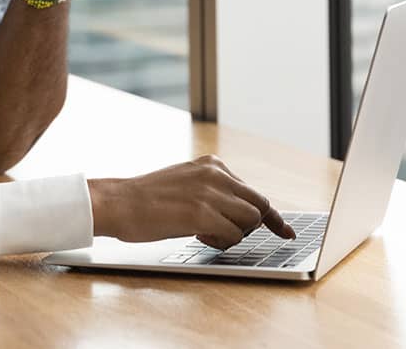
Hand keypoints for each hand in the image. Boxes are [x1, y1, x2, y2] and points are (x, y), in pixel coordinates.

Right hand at [88, 155, 295, 249]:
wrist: (119, 201)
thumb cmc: (148, 198)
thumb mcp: (186, 182)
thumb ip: (213, 190)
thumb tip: (240, 210)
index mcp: (211, 164)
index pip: (253, 192)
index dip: (272, 215)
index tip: (286, 229)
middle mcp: (215, 174)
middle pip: (259, 205)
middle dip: (260, 225)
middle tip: (254, 236)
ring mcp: (210, 193)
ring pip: (250, 221)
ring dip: (235, 234)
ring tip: (207, 233)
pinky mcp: (203, 214)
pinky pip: (233, 235)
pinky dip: (221, 242)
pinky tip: (199, 236)